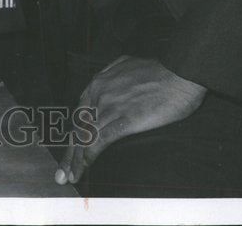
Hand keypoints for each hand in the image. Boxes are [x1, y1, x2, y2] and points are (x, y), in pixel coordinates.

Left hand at [55, 55, 206, 185]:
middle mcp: (99, 94)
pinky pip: (102, 138)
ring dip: (77, 159)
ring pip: (86, 136)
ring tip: (70, 177)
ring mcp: (111, 106)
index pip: (79, 114)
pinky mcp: (125, 118)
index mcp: (98, 83)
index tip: (70, 151)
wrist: (179, 72)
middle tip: (61, 174)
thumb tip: (109, 81)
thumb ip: (113, 76)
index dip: (73, 135)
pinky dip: (91, 153)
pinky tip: (87, 165)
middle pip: (78, 128)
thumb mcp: (126, 65)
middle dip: (69, 153)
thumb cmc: (159, 71)